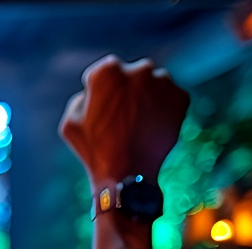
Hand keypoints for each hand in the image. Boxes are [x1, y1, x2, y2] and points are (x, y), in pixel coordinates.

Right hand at [59, 56, 189, 190]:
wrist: (129, 176)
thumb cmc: (95, 151)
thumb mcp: (70, 123)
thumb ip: (82, 98)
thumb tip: (94, 92)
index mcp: (108, 70)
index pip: (104, 72)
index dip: (100, 91)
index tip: (101, 109)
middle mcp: (139, 69)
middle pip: (131, 74)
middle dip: (127, 91)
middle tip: (122, 118)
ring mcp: (163, 82)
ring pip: (153, 83)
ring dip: (147, 97)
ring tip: (138, 124)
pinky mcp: (181, 97)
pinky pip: (171, 97)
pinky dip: (163, 108)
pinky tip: (151, 128)